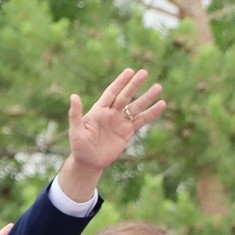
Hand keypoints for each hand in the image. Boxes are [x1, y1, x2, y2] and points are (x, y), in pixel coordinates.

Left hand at [57, 68, 165, 199]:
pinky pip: (141, 121)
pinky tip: (161, 105)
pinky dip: (151, 113)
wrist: (89, 163)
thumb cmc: (79, 147)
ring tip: (158, 87)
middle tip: (144, 73)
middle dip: (134, 85)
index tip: (129, 71)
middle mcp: (111, 113)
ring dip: (147, 97)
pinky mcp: (128, 132)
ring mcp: (120, 122)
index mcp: (99, 110)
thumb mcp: (75, 130)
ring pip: (136, 107)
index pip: (111, 92)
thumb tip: (73, 96)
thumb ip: (75, 114)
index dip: (120, 82)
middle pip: (125, 96)